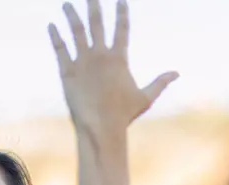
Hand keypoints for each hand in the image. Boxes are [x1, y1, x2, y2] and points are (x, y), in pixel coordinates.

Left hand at [48, 0, 177, 129]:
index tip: (120, 0)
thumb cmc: (123, 115)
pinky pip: (60, 49)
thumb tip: (177, 73)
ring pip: (76, 31)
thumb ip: (160, 82)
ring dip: (71, 15)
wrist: (101, 126)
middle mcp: (100, 55)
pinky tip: (51, 25)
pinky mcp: (67, 72)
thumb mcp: (145, 97)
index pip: (122, 28)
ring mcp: (82, 62)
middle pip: (96, 23)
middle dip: (93, 5)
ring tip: (66, 4)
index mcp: (119, 58)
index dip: (121, 12)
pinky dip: (55, 36)